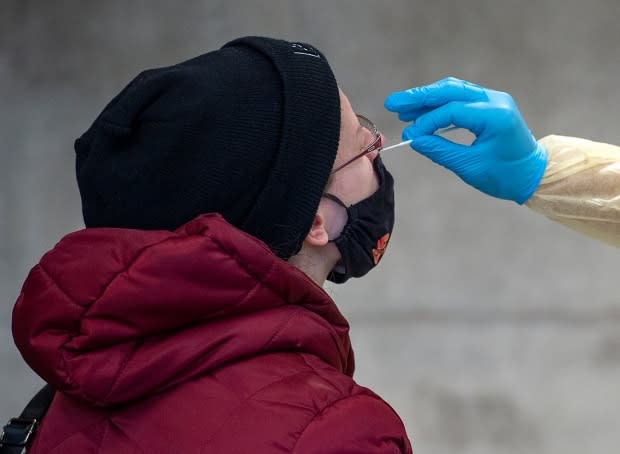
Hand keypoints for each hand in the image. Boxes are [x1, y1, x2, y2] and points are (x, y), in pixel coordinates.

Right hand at [384, 77, 546, 203]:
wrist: (534, 174)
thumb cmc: (506, 175)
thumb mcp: (470, 167)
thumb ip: (440, 150)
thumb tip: (414, 139)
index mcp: (494, 116)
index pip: (451, 111)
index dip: (427, 121)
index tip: (409, 135)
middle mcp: (495, 101)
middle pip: (450, 90)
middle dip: (419, 96)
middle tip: (393, 103)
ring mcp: (494, 100)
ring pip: (453, 90)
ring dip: (427, 98)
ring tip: (403, 108)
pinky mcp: (490, 105)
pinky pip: (460, 98)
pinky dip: (439, 104)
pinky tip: (422, 113)